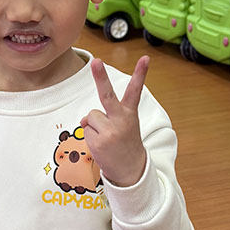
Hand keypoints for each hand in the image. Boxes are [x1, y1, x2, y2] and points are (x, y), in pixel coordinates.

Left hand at [80, 55, 148, 186]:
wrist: (131, 172)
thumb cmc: (125, 144)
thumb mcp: (122, 127)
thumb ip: (105, 117)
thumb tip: (84, 119)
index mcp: (130, 114)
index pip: (135, 91)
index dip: (141, 74)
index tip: (145, 58)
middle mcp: (121, 121)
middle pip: (107, 96)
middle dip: (101, 77)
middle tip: (96, 61)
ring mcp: (109, 132)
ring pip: (90, 117)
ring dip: (94, 126)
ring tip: (106, 138)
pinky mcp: (98, 143)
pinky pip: (85, 130)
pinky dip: (90, 136)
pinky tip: (101, 145)